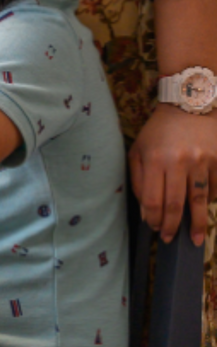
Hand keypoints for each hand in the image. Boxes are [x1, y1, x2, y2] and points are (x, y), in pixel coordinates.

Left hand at [129, 103, 216, 245]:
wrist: (188, 107)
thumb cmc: (158, 131)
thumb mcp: (139, 149)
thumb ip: (138, 179)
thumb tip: (146, 210)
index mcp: (154, 158)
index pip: (153, 198)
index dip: (153, 218)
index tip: (153, 228)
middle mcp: (178, 161)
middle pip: (176, 203)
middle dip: (172, 226)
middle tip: (170, 239)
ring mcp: (201, 162)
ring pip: (199, 200)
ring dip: (197, 223)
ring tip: (195, 239)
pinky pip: (215, 189)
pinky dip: (210, 201)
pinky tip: (204, 209)